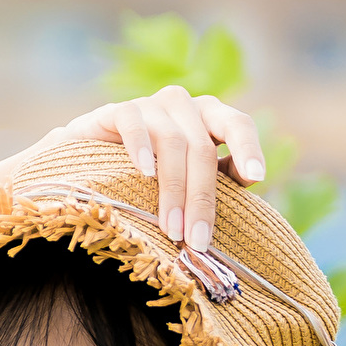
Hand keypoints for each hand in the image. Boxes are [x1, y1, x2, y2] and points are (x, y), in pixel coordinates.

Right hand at [40, 86, 265, 255]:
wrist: (90, 162)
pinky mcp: (118, 110)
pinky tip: (145, 173)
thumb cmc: (147, 174)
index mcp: (208, 117)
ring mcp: (151, 104)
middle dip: (200, 199)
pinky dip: (140, 146)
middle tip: (197, 241)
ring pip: (171, 142)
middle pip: (201, 148)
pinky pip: (133, 122)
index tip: (255, 179)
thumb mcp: (188, 175)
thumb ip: (218, 175)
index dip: (248, 149)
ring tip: (171, 229)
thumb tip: (249, 182)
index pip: (237, 124)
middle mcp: (183, 105)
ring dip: (173, 190)